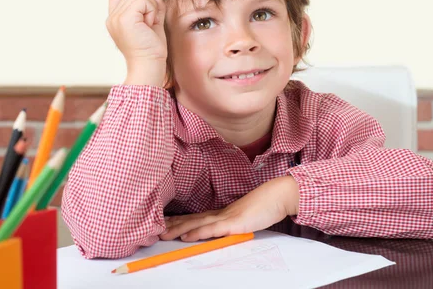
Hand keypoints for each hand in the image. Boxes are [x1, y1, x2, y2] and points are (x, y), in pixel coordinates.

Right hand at [106, 0, 167, 86]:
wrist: (149, 66)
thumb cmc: (152, 50)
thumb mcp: (155, 24)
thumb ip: (153, 6)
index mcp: (117, 19)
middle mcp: (113, 17)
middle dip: (148, 7)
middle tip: (148, 27)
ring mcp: (116, 17)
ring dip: (150, 10)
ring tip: (147, 28)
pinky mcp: (123, 18)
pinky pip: (143, 1)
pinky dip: (150, 12)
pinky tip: (147, 26)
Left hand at [161, 176, 299, 241]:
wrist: (277, 196)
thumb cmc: (263, 207)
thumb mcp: (243, 217)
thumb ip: (231, 223)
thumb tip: (221, 229)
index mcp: (221, 213)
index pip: (195, 217)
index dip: (179, 220)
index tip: (164, 222)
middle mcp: (219, 214)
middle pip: (191, 219)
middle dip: (172, 224)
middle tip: (155, 228)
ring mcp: (226, 217)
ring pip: (197, 224)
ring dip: (178, 229)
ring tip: (163, 233)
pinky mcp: (234, 223)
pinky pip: (212, 230)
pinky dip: (198, 233)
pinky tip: (186, 237)